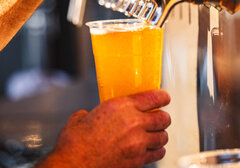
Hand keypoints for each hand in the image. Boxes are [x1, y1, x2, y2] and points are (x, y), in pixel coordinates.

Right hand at [38, 90, 170, 167]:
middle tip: (158, 117)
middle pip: (163, 118)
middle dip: (163, 117)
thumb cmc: (76, 141)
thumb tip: (88, 116)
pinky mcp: (138, 160)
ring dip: (160, 134)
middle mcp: (134, 122)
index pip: (154, 97)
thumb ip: (92, 113)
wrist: (74, 163)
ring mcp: (138, 142)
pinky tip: (151, 148)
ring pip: (163, 136)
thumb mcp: (82, 116)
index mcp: (122, 106)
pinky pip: (158, 153)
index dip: (163, 97)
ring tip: (154, 133)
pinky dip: (157, 150)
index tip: (164, 98)